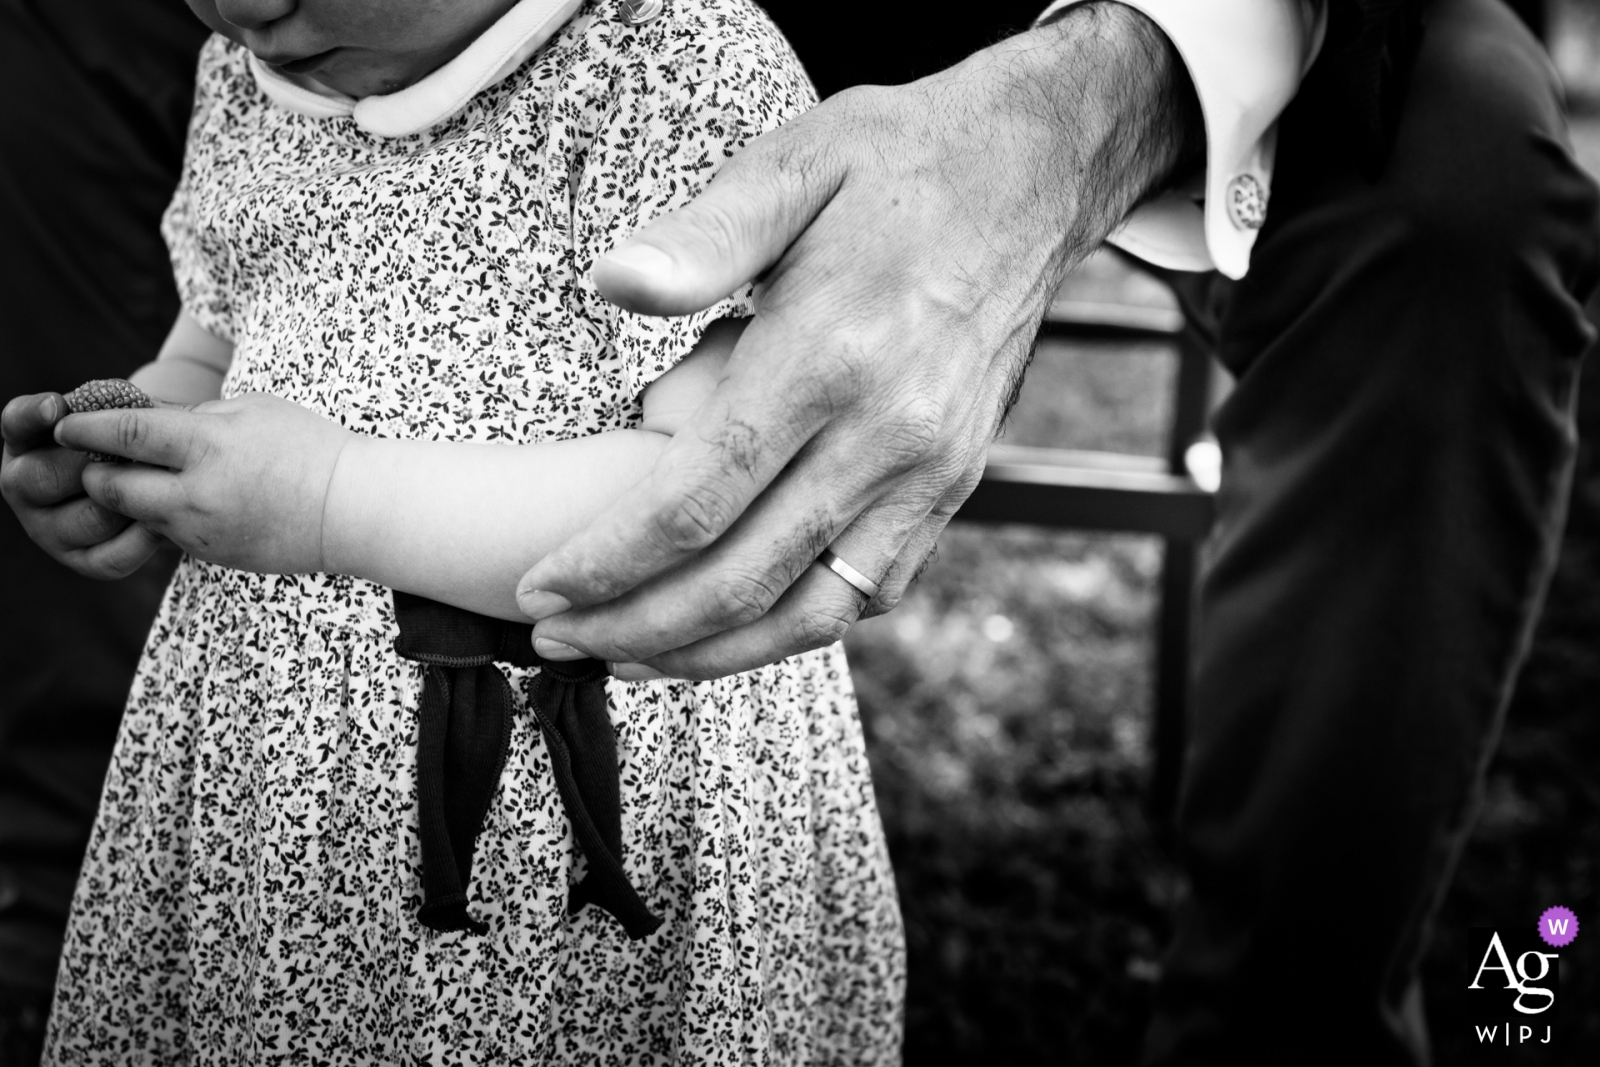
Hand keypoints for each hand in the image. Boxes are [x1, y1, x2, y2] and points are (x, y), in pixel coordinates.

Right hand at [1, 392, 164, 577]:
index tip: (57, 406)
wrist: (156, 478)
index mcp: (25, 441)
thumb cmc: (133, 437)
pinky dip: (142, 539)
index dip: (33, 416)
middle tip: (134, 457)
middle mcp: (25, 488)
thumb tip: (109, 401)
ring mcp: (49, 530)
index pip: (16, 424)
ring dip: (127, 504)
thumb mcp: (120, 413)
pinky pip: (113, 556)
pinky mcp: (84, 561)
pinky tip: (161, 522)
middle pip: (44, 478)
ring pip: (88, 519)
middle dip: (94, 465)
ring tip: (158, 488)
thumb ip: (107, 405)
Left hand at [53, 393, 352, 574]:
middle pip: (114, 489)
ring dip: (134, 500)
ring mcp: (204, 530)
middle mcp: (198, 492)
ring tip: (150, 482)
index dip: (86, 428)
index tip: (65, 426)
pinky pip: (172, 535)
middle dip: (96, 476)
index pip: (124, 434)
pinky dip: (170, 518)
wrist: (354, 509)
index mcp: (208, 445)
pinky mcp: (215, 555)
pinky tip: (193, 503)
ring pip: (139, 516)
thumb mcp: (252, 411)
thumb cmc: (309, 447)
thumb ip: (198, 418)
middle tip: (97, 464)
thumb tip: (156, 425)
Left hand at [517, 5, 1199, 678]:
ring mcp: (931, 471)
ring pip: (814, 612)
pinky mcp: (953, 487)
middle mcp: (889, 433)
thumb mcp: (791, 168)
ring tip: (630, 658)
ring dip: (714, 653)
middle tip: (557, 639)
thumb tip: (606, 280)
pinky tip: (730, 627)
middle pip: (746, 576)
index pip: (698, 498)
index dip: (611, 562)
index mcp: (830, 356)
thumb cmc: (893, 165)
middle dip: (640, 626)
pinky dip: (793, 626)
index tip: (542, 590)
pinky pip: (871, 592)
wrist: (1029, 179)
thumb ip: (699, 238)